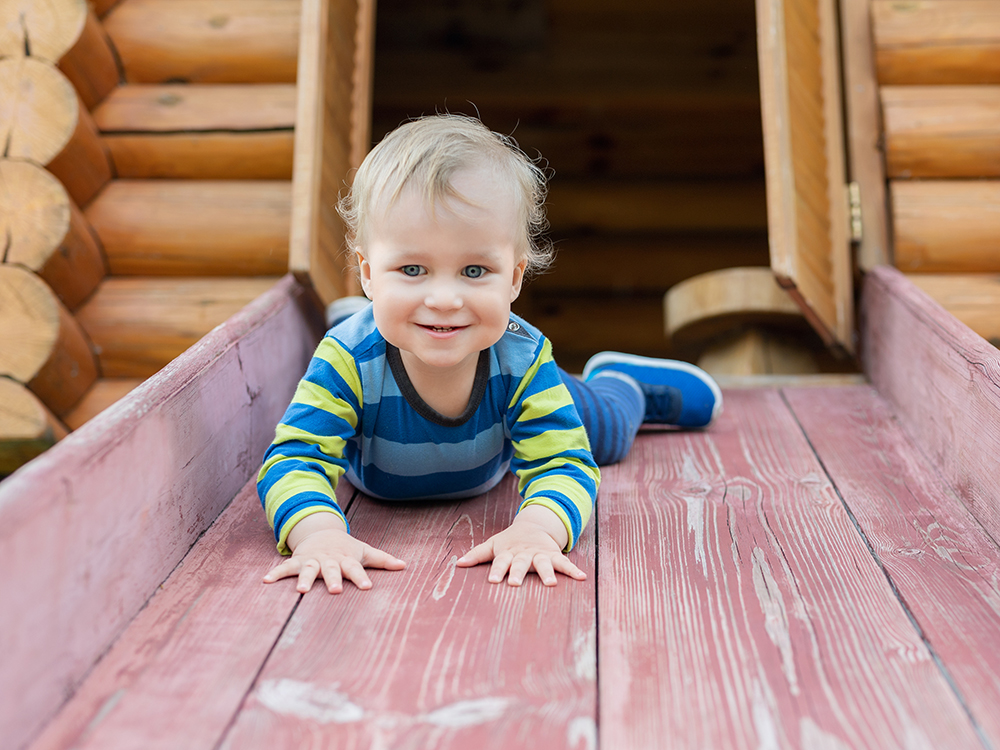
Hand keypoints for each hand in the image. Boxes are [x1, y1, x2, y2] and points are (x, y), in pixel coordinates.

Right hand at [263, 512, 405, 593]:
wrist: (322, 533)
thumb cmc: (347, 549)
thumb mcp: (364, 552)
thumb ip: (383, 560)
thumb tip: (405, 566)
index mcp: (346, 559)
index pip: (356, 569)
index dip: (361, 577)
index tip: (367, 587)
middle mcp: (329, 560)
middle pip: (331, 570)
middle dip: (332, 579)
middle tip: (334, 591)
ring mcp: (312, 559)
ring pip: (308, 569)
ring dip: (304, 578)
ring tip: (301, 590)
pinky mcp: (298, 561)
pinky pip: (285, 568)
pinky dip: (276, 573)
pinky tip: (266, 581)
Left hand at [456, 505, 586, 586]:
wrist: (533, 526)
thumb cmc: (509, 542)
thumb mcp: (493, 545)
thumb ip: (477, 555)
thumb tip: (458, 564)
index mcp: (508, 553)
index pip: (501, 562)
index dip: (497, 570)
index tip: (493, 580)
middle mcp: (524, 554)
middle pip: (521, 563)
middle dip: (518, 572)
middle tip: (515, 583)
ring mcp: (540, 554)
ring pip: (544, 563)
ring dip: (547, 572)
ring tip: (551, 584)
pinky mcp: (554, 556)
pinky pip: (564, 563)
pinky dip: (573, 570)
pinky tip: (582, 577)